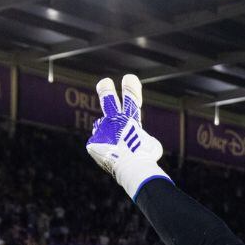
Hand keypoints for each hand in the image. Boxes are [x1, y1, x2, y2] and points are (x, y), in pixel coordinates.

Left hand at [85, 74, 168, 198]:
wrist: (131, 168)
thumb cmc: (146, 158)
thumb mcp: (152, 145)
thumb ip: (142, 137)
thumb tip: (134, 138)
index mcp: (131, 120)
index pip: (131, 98)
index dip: (131, 87)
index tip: (129, 77)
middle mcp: (114, 121)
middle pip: (108, 100)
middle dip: (106, 90)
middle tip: (105, 82)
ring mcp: (102, 130)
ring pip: (104, 130)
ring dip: (110, 137)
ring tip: (118, 151)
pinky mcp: (92, 142)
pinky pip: (98, 145)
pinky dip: (104, 151)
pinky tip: (111, 158)